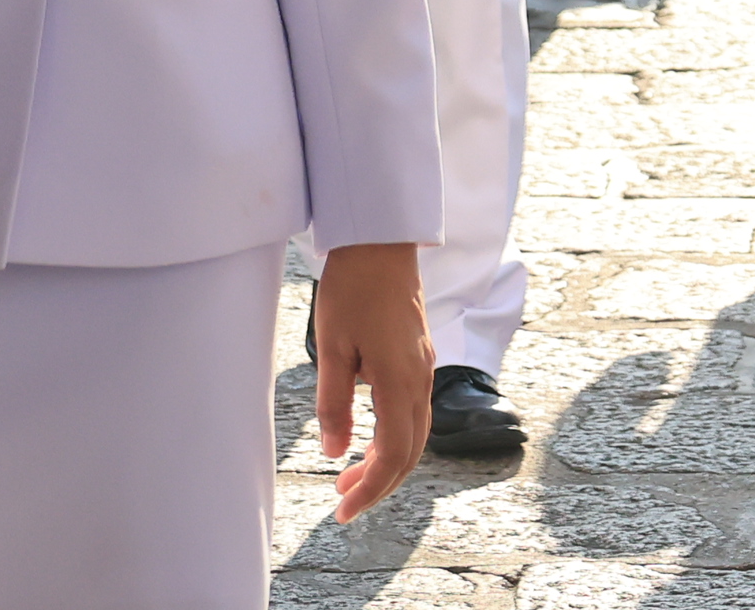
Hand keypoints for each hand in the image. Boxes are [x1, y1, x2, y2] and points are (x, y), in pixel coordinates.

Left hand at [303, 241, 430, 521]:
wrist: (380, 241)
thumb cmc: (353, 289)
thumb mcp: (332, 349)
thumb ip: (334, 404)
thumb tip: (335, 453)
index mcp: (400, 382)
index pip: (392, 455)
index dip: (369, 490)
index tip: (342, 511)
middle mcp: (420, 380)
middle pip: (410, 452)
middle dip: (379, 484)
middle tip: (342, 502)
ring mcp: (422, 367)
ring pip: (415, 433)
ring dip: (386, 461)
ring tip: (349, 475)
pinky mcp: (418, 355)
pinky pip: (414, 411)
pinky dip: (394, 436)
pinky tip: (368, 437)